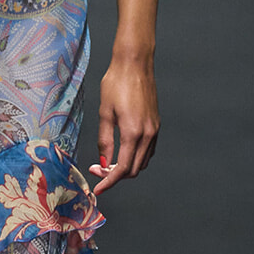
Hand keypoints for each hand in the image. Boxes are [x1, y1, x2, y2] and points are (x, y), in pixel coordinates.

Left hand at [90, 53, 159, 194]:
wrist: (135, 64)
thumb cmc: (117, 83)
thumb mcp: (104, 113)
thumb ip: (105, 141)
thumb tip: (103, 162)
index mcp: (133, 133)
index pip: (121, 169)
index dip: (108, 182)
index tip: (98, 189)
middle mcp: (148, 134)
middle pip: (133, 170)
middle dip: (114, 176)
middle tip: (97, 170)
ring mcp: (154, 130)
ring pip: (142, 162)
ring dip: (126, 168)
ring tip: (108, 161)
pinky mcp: (156, 125)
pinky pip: (148, 151)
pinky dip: (136, 158)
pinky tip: (123, 151)